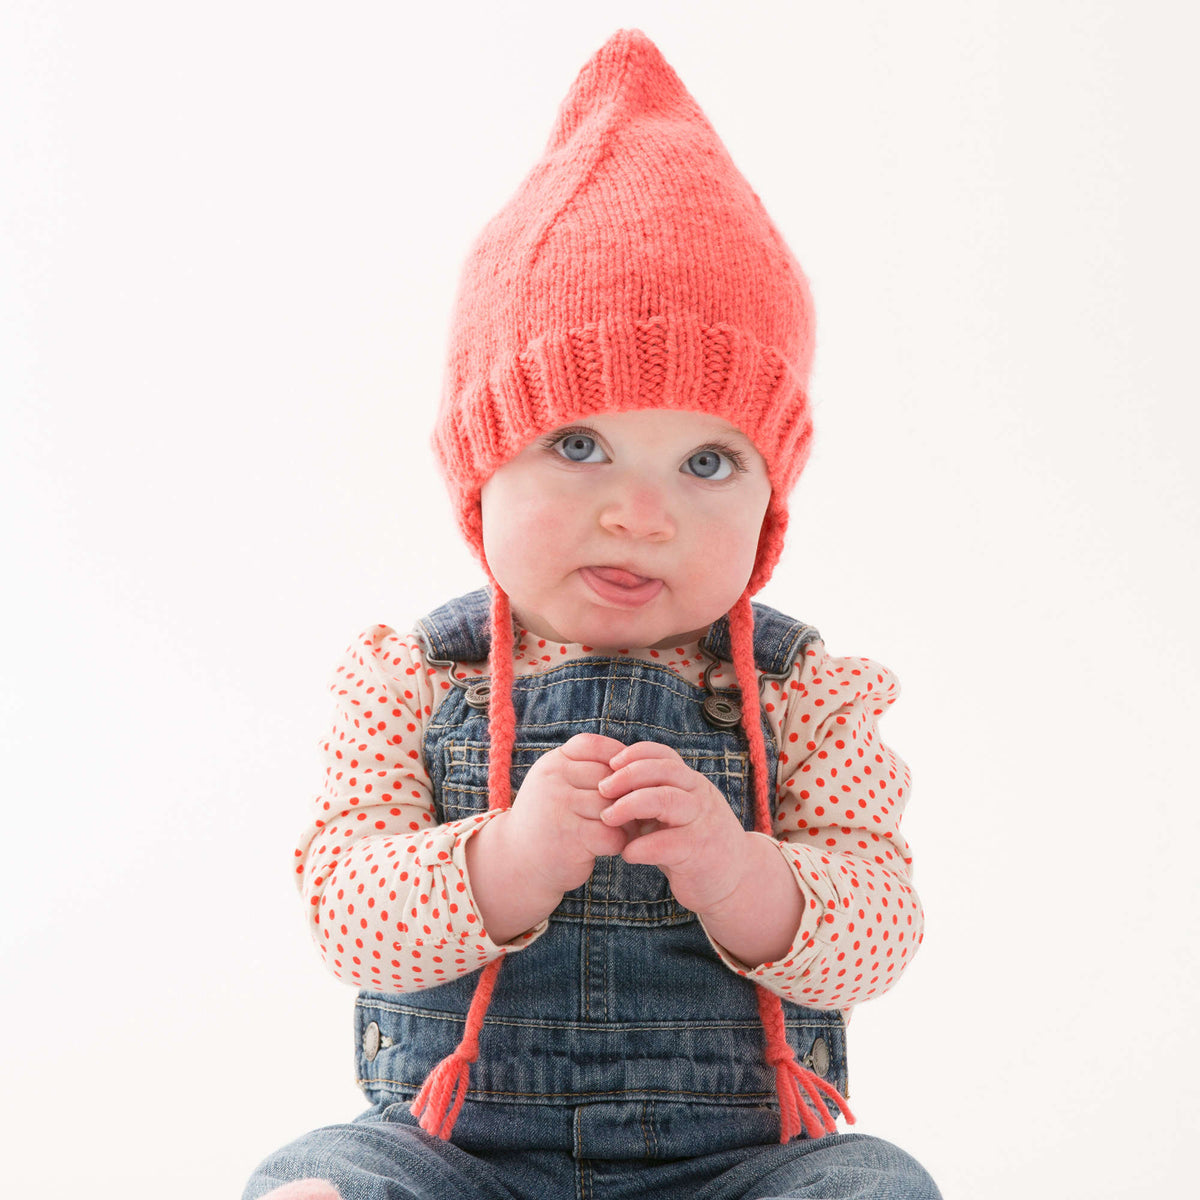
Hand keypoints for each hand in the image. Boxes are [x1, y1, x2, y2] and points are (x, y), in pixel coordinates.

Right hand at [505, 732, 631, 897]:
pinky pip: (611, 834)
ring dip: (625, 822)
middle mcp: (553, 781)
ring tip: (620, 830)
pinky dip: (617, 843)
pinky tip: (609, 847)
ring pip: (614, 806)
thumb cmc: (549, 821)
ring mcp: (560, 808)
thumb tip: (636, 765)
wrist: (517, 863)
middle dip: (625, 796)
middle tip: (628, 813)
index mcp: (552, 763)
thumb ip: (586, 769)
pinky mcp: (571, 837)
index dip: (616, 760)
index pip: (594, 746)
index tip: (623, 780)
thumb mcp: (558, 785)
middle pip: (610, 777)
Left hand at [597, 740, 752, 914]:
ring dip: (630, 805)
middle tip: (601, 789)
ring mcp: (702, 823)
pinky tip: (627, 853)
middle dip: (627, 776)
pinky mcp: (700, 853)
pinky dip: (641, 847)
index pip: (664, 756)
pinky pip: (666, 843)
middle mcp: (700, 797)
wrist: (736, 881)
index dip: (634, 754)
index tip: (609, 764)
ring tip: (607, 818)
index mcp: (692, 784)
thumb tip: (606, 785)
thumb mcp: (675, 814)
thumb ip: (651, 798)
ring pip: (666, 800)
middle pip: (664, 770)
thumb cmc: (694, 845)